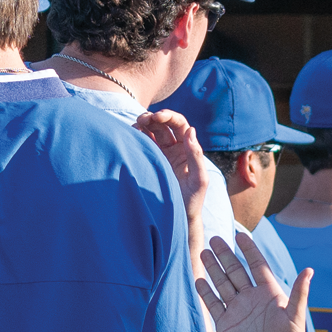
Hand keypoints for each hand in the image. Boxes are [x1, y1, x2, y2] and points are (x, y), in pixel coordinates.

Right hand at [135, 109, 210, 223]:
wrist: (177, 216)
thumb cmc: (192, 199)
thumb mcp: (199, 179)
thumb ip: (196, 156)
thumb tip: (191, 131)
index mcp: (188, 148)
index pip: (180, 124)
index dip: (169, 116)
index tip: (157, 116)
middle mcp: (176, 148)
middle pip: (163, 124)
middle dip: (153, 117)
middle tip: (141, 119)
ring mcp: (161, 154)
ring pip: (151, 131)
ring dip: (143, 124)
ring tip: (135, 126)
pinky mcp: (149, 161)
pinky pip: (142, 143)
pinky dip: (136, 136)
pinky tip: (131, 136)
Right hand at [194, 234, 312, 331]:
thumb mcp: (296, 318)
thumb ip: (299, 293)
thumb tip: (310, 270)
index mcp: (269, 293)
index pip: (257, 265)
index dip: (249, 250)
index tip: (240, 235)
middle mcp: (251, 298)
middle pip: (235, 271)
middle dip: (225, 255)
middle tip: (214, 238)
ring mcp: (237, 310)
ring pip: (222, 284)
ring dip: (213, 269)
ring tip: (203, 252)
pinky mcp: (225, 324)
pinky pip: (213, 304)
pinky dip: (205, 291)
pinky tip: (198, 278)